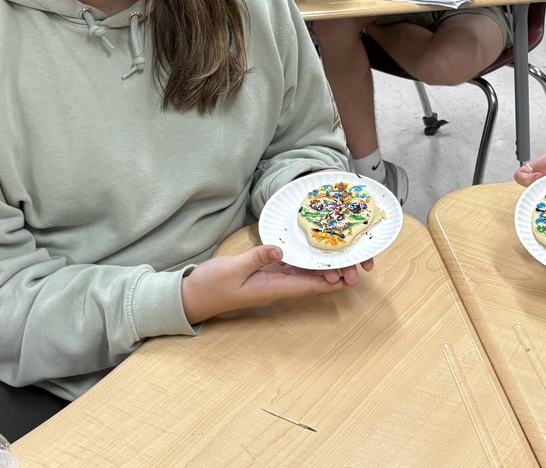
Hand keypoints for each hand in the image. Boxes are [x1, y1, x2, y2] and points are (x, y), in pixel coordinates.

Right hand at [180, 244, 372, 323]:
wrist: (191, 296)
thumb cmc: (211, 286)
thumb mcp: (233, 268)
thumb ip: (256, 257)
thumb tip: (279, 248)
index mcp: (271, 288)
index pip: (307, 286)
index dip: (328, 281)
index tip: (348, 277)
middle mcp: (276, 285)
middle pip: (310, 280)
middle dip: (332, 273)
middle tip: (354, 264)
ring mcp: (270, 279)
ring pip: (302, 273)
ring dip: (321, 266)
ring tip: (342, 256)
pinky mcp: (263, 272)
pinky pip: (289, 266)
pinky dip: (303, 259)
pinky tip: (313, 250)